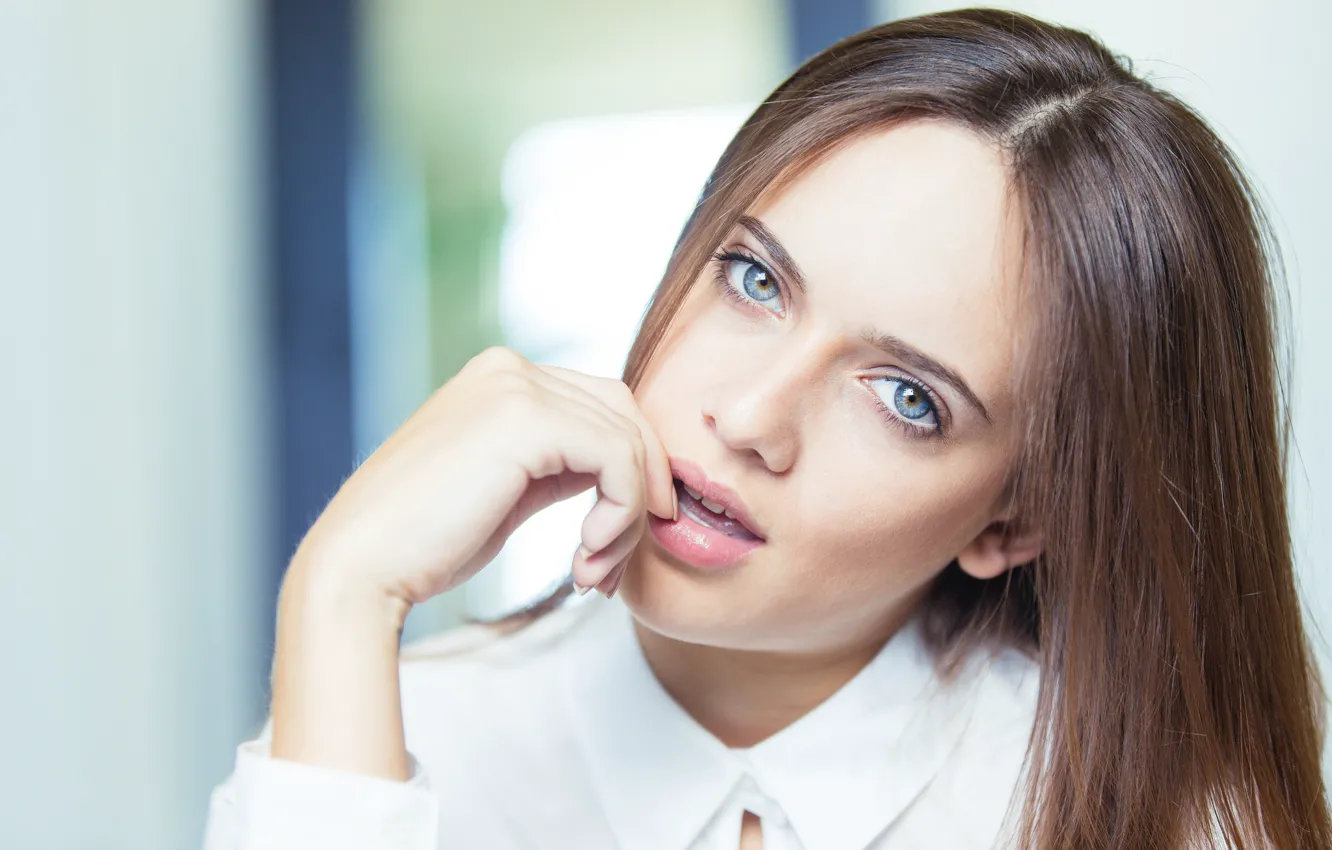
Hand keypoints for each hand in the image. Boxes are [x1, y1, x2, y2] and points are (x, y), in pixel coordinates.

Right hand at [289, 345, 678, 609]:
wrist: (362, 567)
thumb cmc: (425, 544)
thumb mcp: (507, 490)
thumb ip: (557, 467)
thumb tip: (624, 475)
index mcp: (500, 378)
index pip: (603, 405)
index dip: (631, 470)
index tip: (616, 542)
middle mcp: (510, 368)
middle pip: (623, 415)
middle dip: (638, 491)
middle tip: (615, 563)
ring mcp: (517, 386)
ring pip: (627, 441)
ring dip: (627, 518)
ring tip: (592, 573)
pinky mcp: (528, 419)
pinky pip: (618, 458)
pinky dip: (620, 513)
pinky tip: (583, 556)